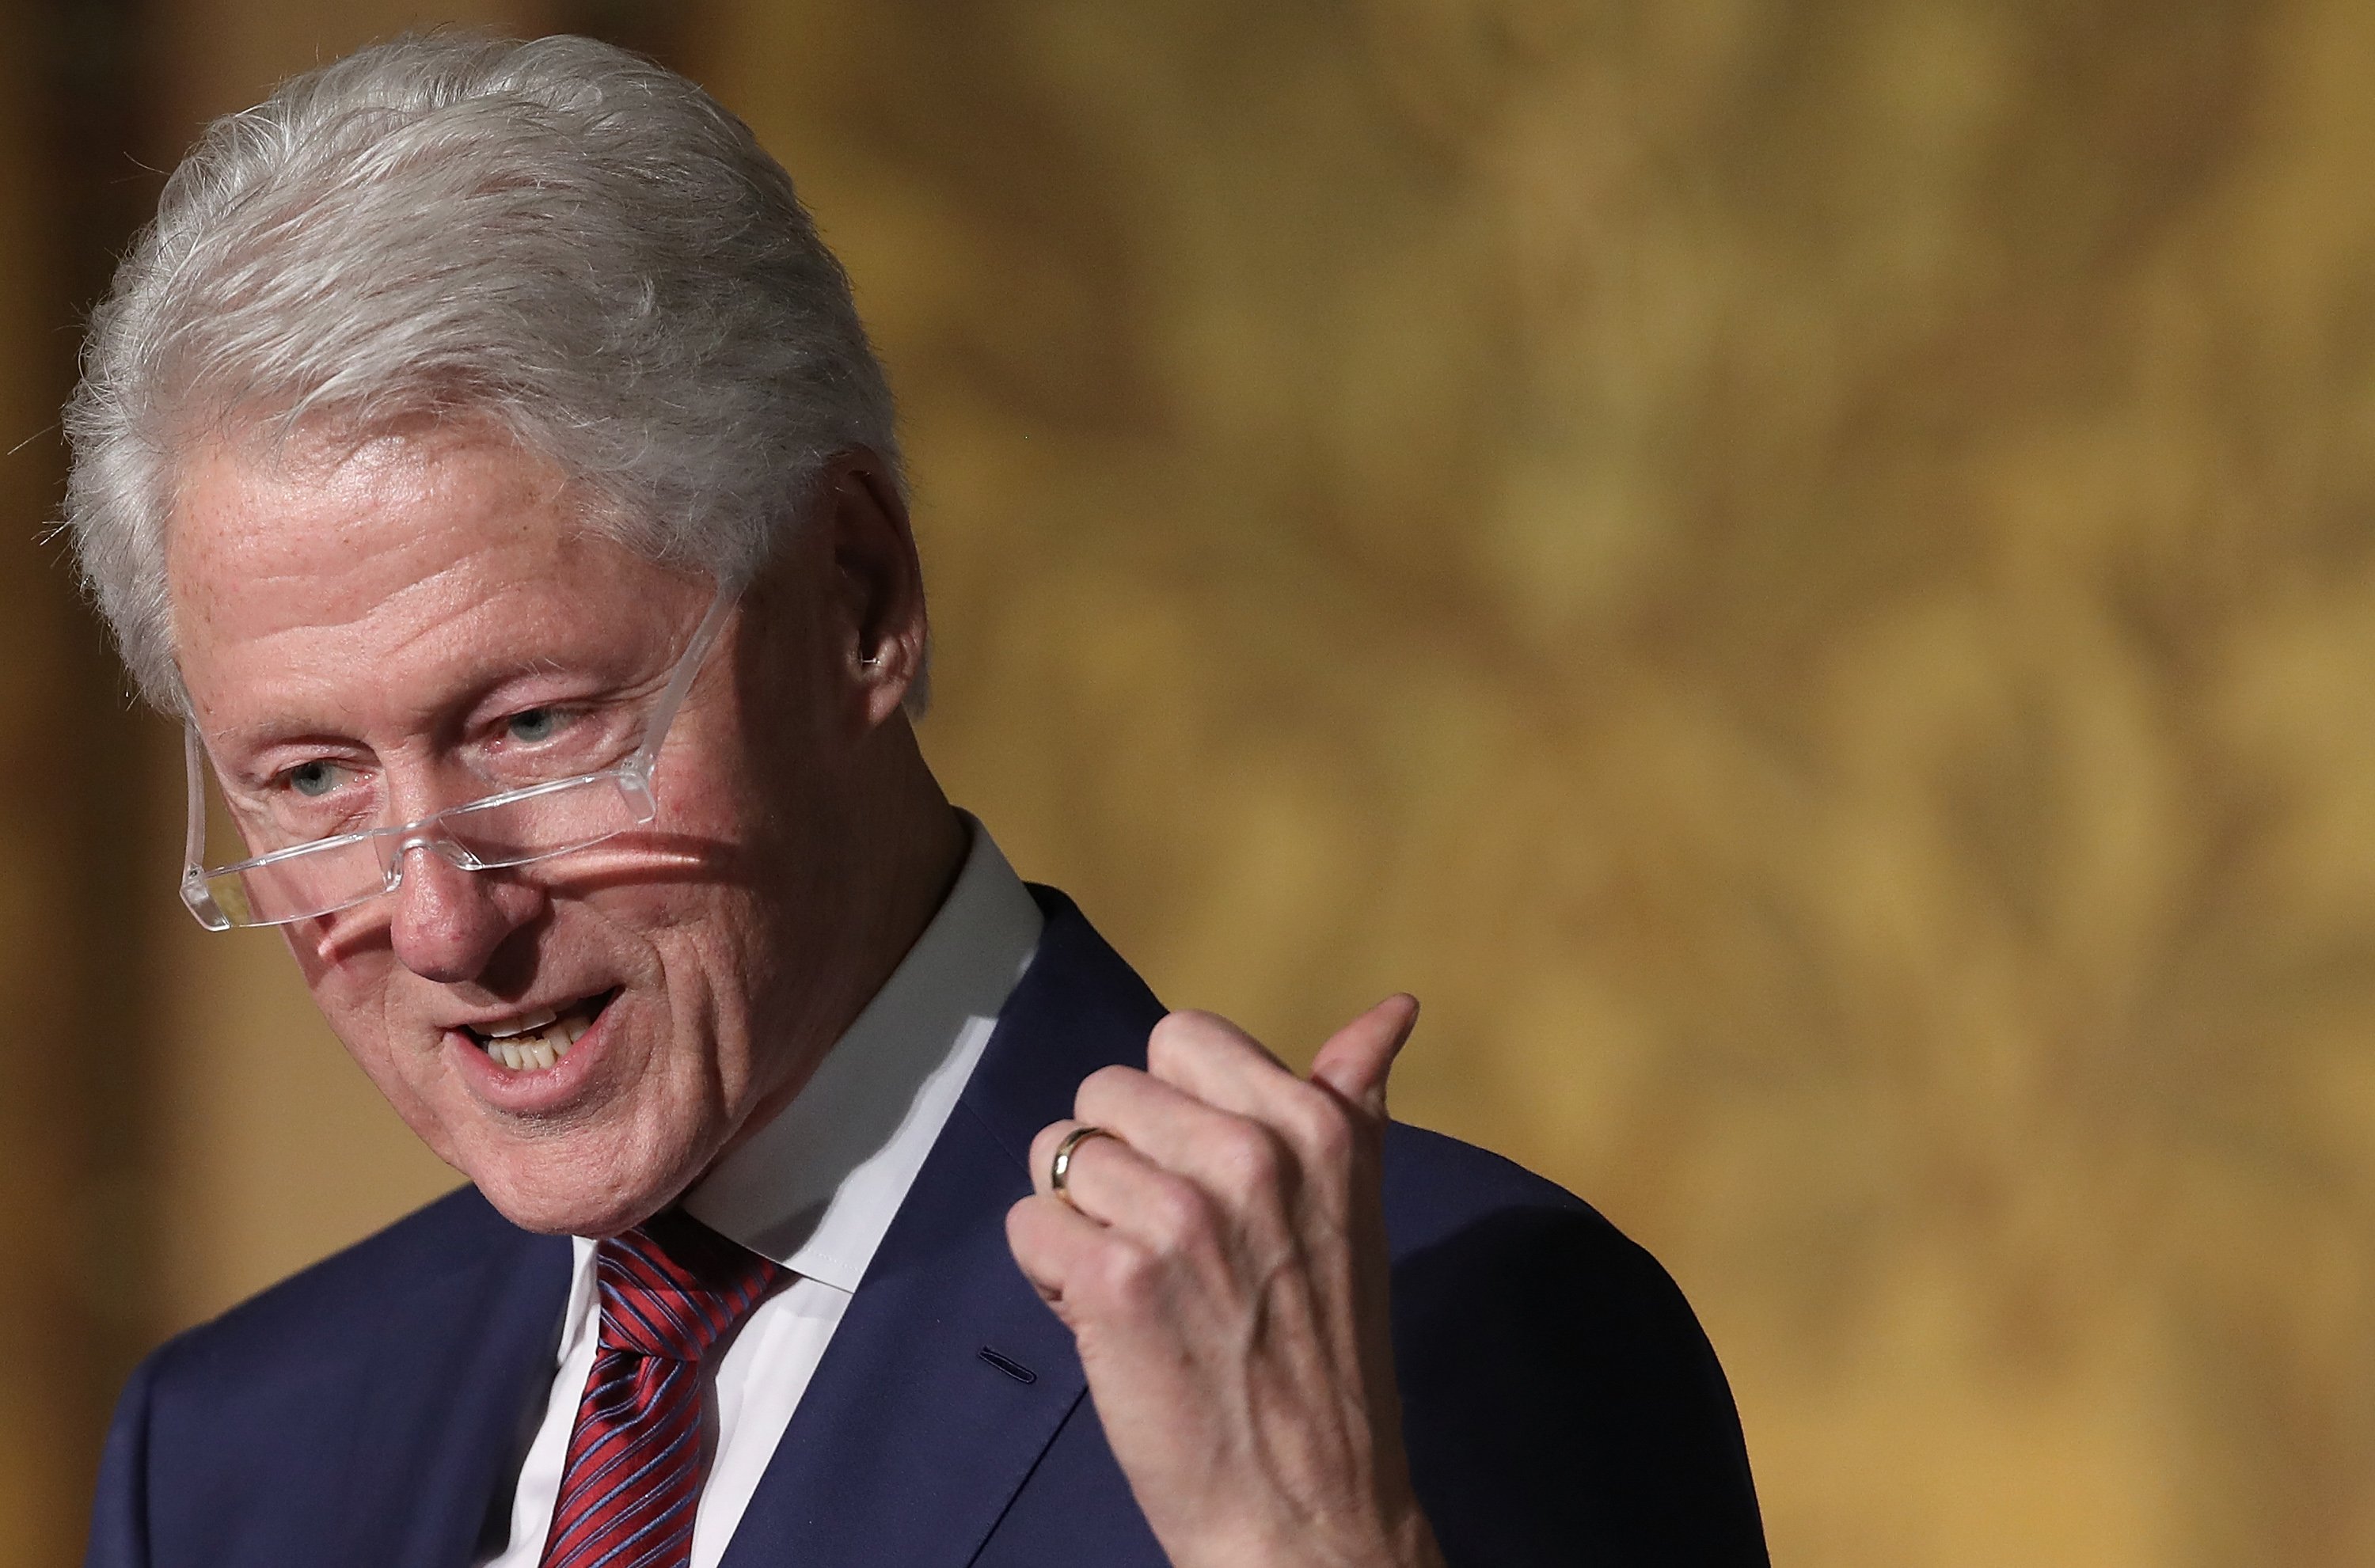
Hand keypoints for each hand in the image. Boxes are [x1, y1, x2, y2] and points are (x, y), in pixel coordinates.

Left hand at [1005, 996, 1445, 1567]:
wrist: (1309, 1508)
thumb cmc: (1328, 1362)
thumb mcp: (1360, 1210)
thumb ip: (1354, 1100)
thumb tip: (1393, 1009)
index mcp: (1312, 1126)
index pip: (1179, 1039)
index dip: (1171, 1112)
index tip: (1203, 1180)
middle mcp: (1248, 1156)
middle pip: (1105, 1092)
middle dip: (1117, 1165)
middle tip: (1169, 1248)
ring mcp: (1178, 1218)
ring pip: (1058, 1156)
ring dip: (1081, 1222)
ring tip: (1140, 1285)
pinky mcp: (1113, 1284)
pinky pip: (1029, 1225)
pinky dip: (1051, 1276)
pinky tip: (1108, 1322)